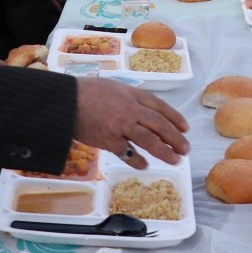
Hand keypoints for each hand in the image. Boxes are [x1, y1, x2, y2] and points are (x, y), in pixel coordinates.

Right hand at [74, 78, 190, 169]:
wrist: (65, 101)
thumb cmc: (86, 91)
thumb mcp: (113, 86)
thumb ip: (129, 97)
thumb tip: (142, 109)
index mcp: (133, 94)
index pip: (160, 106)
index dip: (175, 117)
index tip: (185, 127)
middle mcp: (131, 109)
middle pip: (160, 124)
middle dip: (175, 137)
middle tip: (186, 148)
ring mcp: (121, 125)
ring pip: (149, 140)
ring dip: (164, 151)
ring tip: (175, 160)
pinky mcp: (109, 140)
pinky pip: (128, 153)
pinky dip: (138, 160)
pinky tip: (145, 165)